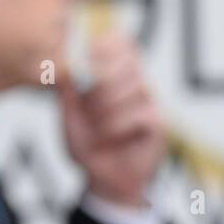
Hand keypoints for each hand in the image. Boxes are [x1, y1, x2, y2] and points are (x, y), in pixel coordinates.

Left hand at [59, 33, 168, 207]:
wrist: (105, 180)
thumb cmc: (90, 145)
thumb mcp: (69, 115)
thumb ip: (67, 91)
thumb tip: (65, 67)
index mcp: (116, 76)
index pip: (121, 42)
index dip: (106, 46)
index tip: (89, 60)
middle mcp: (136, 84)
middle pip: (129, 59)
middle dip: (103, 80)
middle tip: (89, 102)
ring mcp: (149, 102)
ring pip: (132, 86)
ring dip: (106, 108)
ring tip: (97, 125)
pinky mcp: (157, 123)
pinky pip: (138, 113)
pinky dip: (116, 126)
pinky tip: (111, 136)